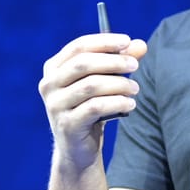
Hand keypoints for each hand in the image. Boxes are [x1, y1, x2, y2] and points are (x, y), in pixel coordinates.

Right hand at [40, 33, 147, 167]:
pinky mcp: (66, 125)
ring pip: (91, 86)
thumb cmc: (91, 109)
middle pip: (83, 64)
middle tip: (135, 66)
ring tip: (135, 89)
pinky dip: (116, 103)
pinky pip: (95, 108)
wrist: (78, 148)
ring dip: (118, 84)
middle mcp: (49, 84)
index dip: (104, 42)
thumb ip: (119, 62)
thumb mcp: (104, 83)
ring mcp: (55, 105)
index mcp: (53, 68)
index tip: (127, 41)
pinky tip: (130, 104)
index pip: (78, 47)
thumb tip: (141, 45)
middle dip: (113, 62)